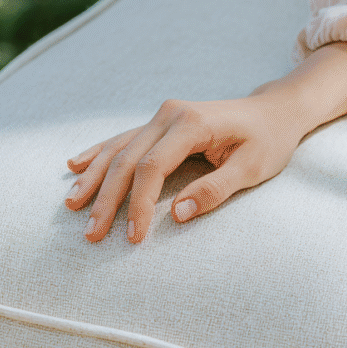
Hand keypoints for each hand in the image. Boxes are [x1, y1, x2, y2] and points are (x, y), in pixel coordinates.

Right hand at [64, 41, 346, 242]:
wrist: (273, 111)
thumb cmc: (268, 140)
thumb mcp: (252, 168)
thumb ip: (215, 190)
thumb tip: (178, 215)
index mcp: (192, 123)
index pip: (152, 168)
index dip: (139, 204)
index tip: (133, 236)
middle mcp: (169, 115)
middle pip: (127, 160)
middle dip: (107, 199)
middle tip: (91, 235)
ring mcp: (162, 116)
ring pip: (118, 149)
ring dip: (95, 179)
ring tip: (73, 206)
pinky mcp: (160, 122)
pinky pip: (122, 139)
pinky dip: (98, 154)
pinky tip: (74, 165)